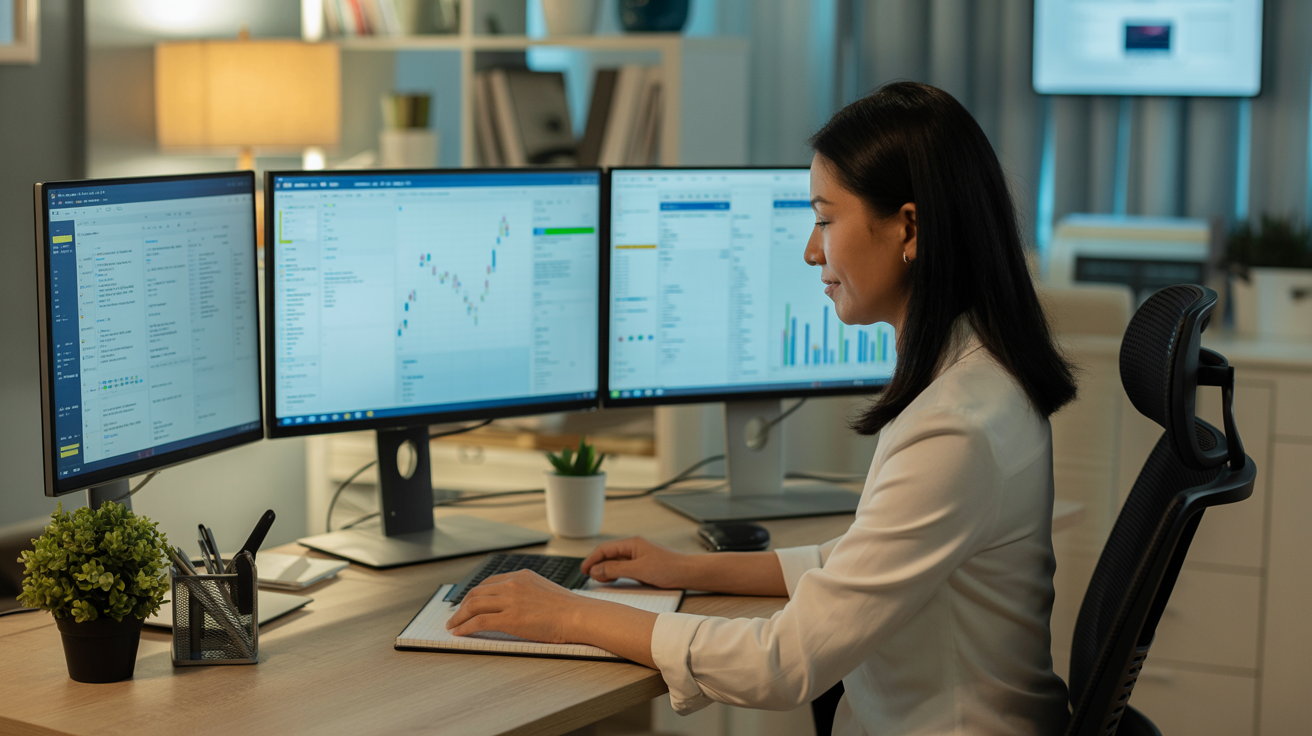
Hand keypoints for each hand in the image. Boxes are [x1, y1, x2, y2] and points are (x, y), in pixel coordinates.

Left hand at [446, 569, 592, 641]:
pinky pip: (479, 622)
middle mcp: (513, 584)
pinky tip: (460, 632)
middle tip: (456, 615)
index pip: (489, 582)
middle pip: (477, 592)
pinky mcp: (509, 619)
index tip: (467, 602)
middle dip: (462, 605)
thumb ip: (526, 592)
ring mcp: (510, 601)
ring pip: (473, 606)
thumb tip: (515, 604)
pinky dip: (465, 627)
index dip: (474, 594)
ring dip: (459, 617)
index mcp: (522, 576)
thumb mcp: (544, 589)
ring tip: (453, 625)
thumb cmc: (568, 608)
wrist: (579, 615)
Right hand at [581, 536, 689, 588]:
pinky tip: (614, 580)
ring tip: (601, 580)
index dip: (591, 559)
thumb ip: (616, 569)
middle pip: (608, 554)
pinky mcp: (643, 564)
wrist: (689, 573)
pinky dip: (615, 573)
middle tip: (592, 578)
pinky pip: (623, 567)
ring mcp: (638, 556)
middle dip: (598, 565)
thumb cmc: (669, 568)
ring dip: (606, 570)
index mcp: (632, 544)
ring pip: (615, 561)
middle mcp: (634, 547)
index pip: (604, 549)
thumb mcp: (639, 570)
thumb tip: (596, 569)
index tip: (583, 570)